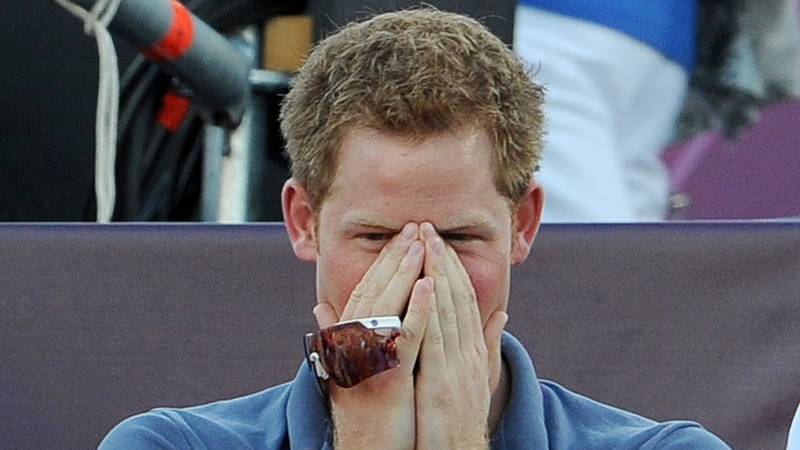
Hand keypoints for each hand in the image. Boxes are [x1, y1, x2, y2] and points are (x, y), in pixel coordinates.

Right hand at [313, 222, 430, 449]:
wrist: (365, 449)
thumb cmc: (358, 410)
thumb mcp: (341, 366)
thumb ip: (334, 333)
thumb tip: (320, 307)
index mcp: (345, 338)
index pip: (365, 290)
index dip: (383, 261)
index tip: (402, 237)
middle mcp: (352, 344)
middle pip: (375, 290)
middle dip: (397, 256)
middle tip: (415, 227)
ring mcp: (369, 360)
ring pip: (388, 306)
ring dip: (406, 272)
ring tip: (423, 243)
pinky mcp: (389, 378)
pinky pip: (405, 337)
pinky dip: (418, 309)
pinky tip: (431, 286)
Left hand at [414, 223, 506, 449]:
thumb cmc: (462, 421)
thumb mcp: (478, 379)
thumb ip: (487, 345)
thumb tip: (502, 315)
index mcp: (472, 352)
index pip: (464, 301)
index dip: (452, 269)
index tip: (439, 242)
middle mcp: (468, 354)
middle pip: (456, 298)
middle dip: (442, 261)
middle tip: (428, 228)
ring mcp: (456, 367)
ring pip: (447, 310)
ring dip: (436, 273)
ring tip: (425, 242)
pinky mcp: (442, 384)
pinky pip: (434, 340)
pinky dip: (431, 310)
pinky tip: (425, 285)